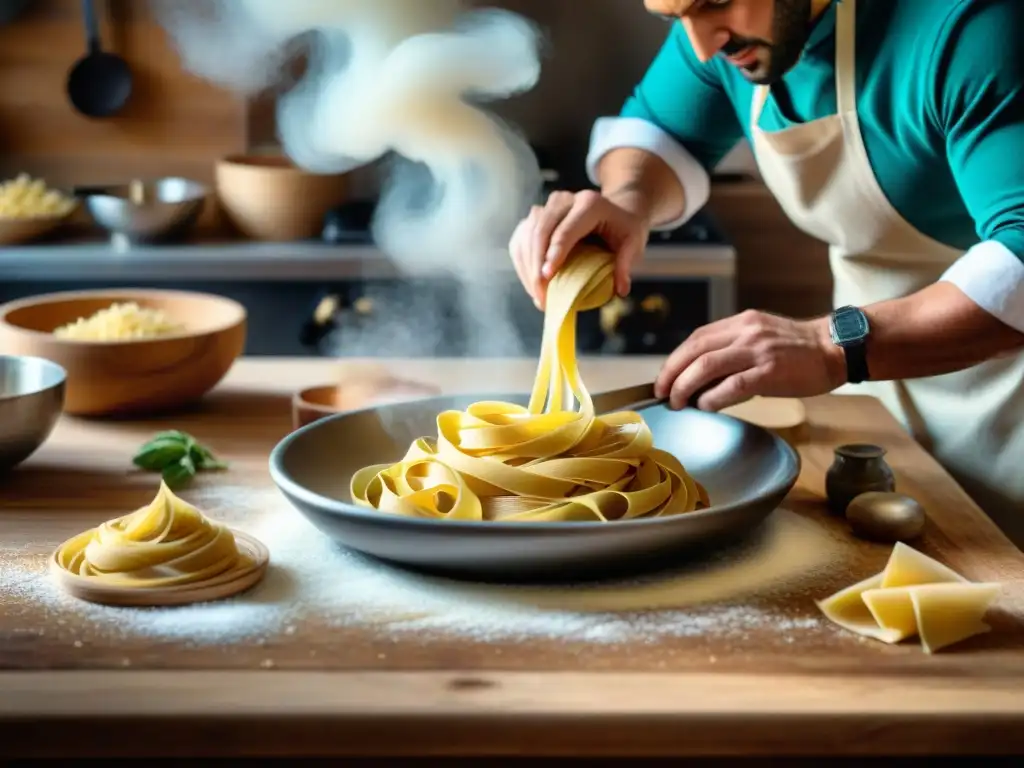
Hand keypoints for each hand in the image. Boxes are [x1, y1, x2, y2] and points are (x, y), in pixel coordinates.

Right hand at [508, 189, 649, 309]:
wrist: (613, 212)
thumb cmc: (623, 229)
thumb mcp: (633, 243)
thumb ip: (625, 263)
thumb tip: (620, 289)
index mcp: (589, 204)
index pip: (566, 229)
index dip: (555, 253)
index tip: (547, 276)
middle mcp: (564, 200)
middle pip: (541, 231)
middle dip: (537, 266)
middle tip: (541, 296)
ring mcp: (546, 207)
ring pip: (527, 235)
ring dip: (528, 268)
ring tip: (537, 296)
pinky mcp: (535, 218)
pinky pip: (520, 240)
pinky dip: (522, 264)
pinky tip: (530, 284)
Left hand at [654, 310, 846, 410]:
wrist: (835, 348)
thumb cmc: (797, 350)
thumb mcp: (760, 339)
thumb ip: (732, 352)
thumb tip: (699, 380)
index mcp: (740, 323)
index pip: (696, 339)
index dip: (674, 360)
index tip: (663, 378)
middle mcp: (745, 332)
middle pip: (695, 351)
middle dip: (672, 374)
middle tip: (663, 394)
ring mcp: (758, 350)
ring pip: (707, 366)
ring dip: (685, 386)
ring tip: (678, 403)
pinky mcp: (770, 371)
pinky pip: (732, 385)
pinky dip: (713, 398)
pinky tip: (706, 407)